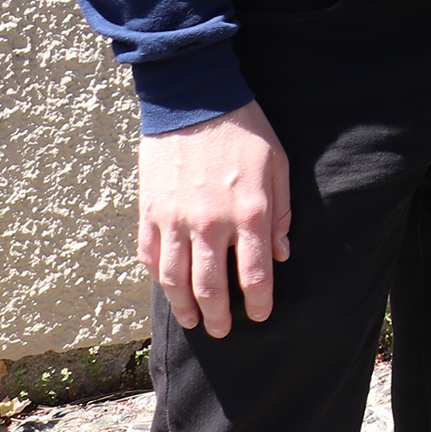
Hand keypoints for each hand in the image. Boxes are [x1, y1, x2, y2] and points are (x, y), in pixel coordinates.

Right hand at [137, 102, 290, 336]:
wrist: (195, 101)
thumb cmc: (245, 132)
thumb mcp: (278, 166)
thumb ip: (280, 214)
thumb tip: (281, 255)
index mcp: (248, 213)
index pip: (254, 275)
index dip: (258, 303)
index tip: (259, 316)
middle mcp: (209, 224)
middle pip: (210, 288)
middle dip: (219, 316)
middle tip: (224, 331)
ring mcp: (174, 220)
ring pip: (174, 281)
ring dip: (184, 307)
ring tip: (194, 321)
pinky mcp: (149, 212)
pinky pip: (150, 257)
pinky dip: (159, 278)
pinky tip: (168, 288)